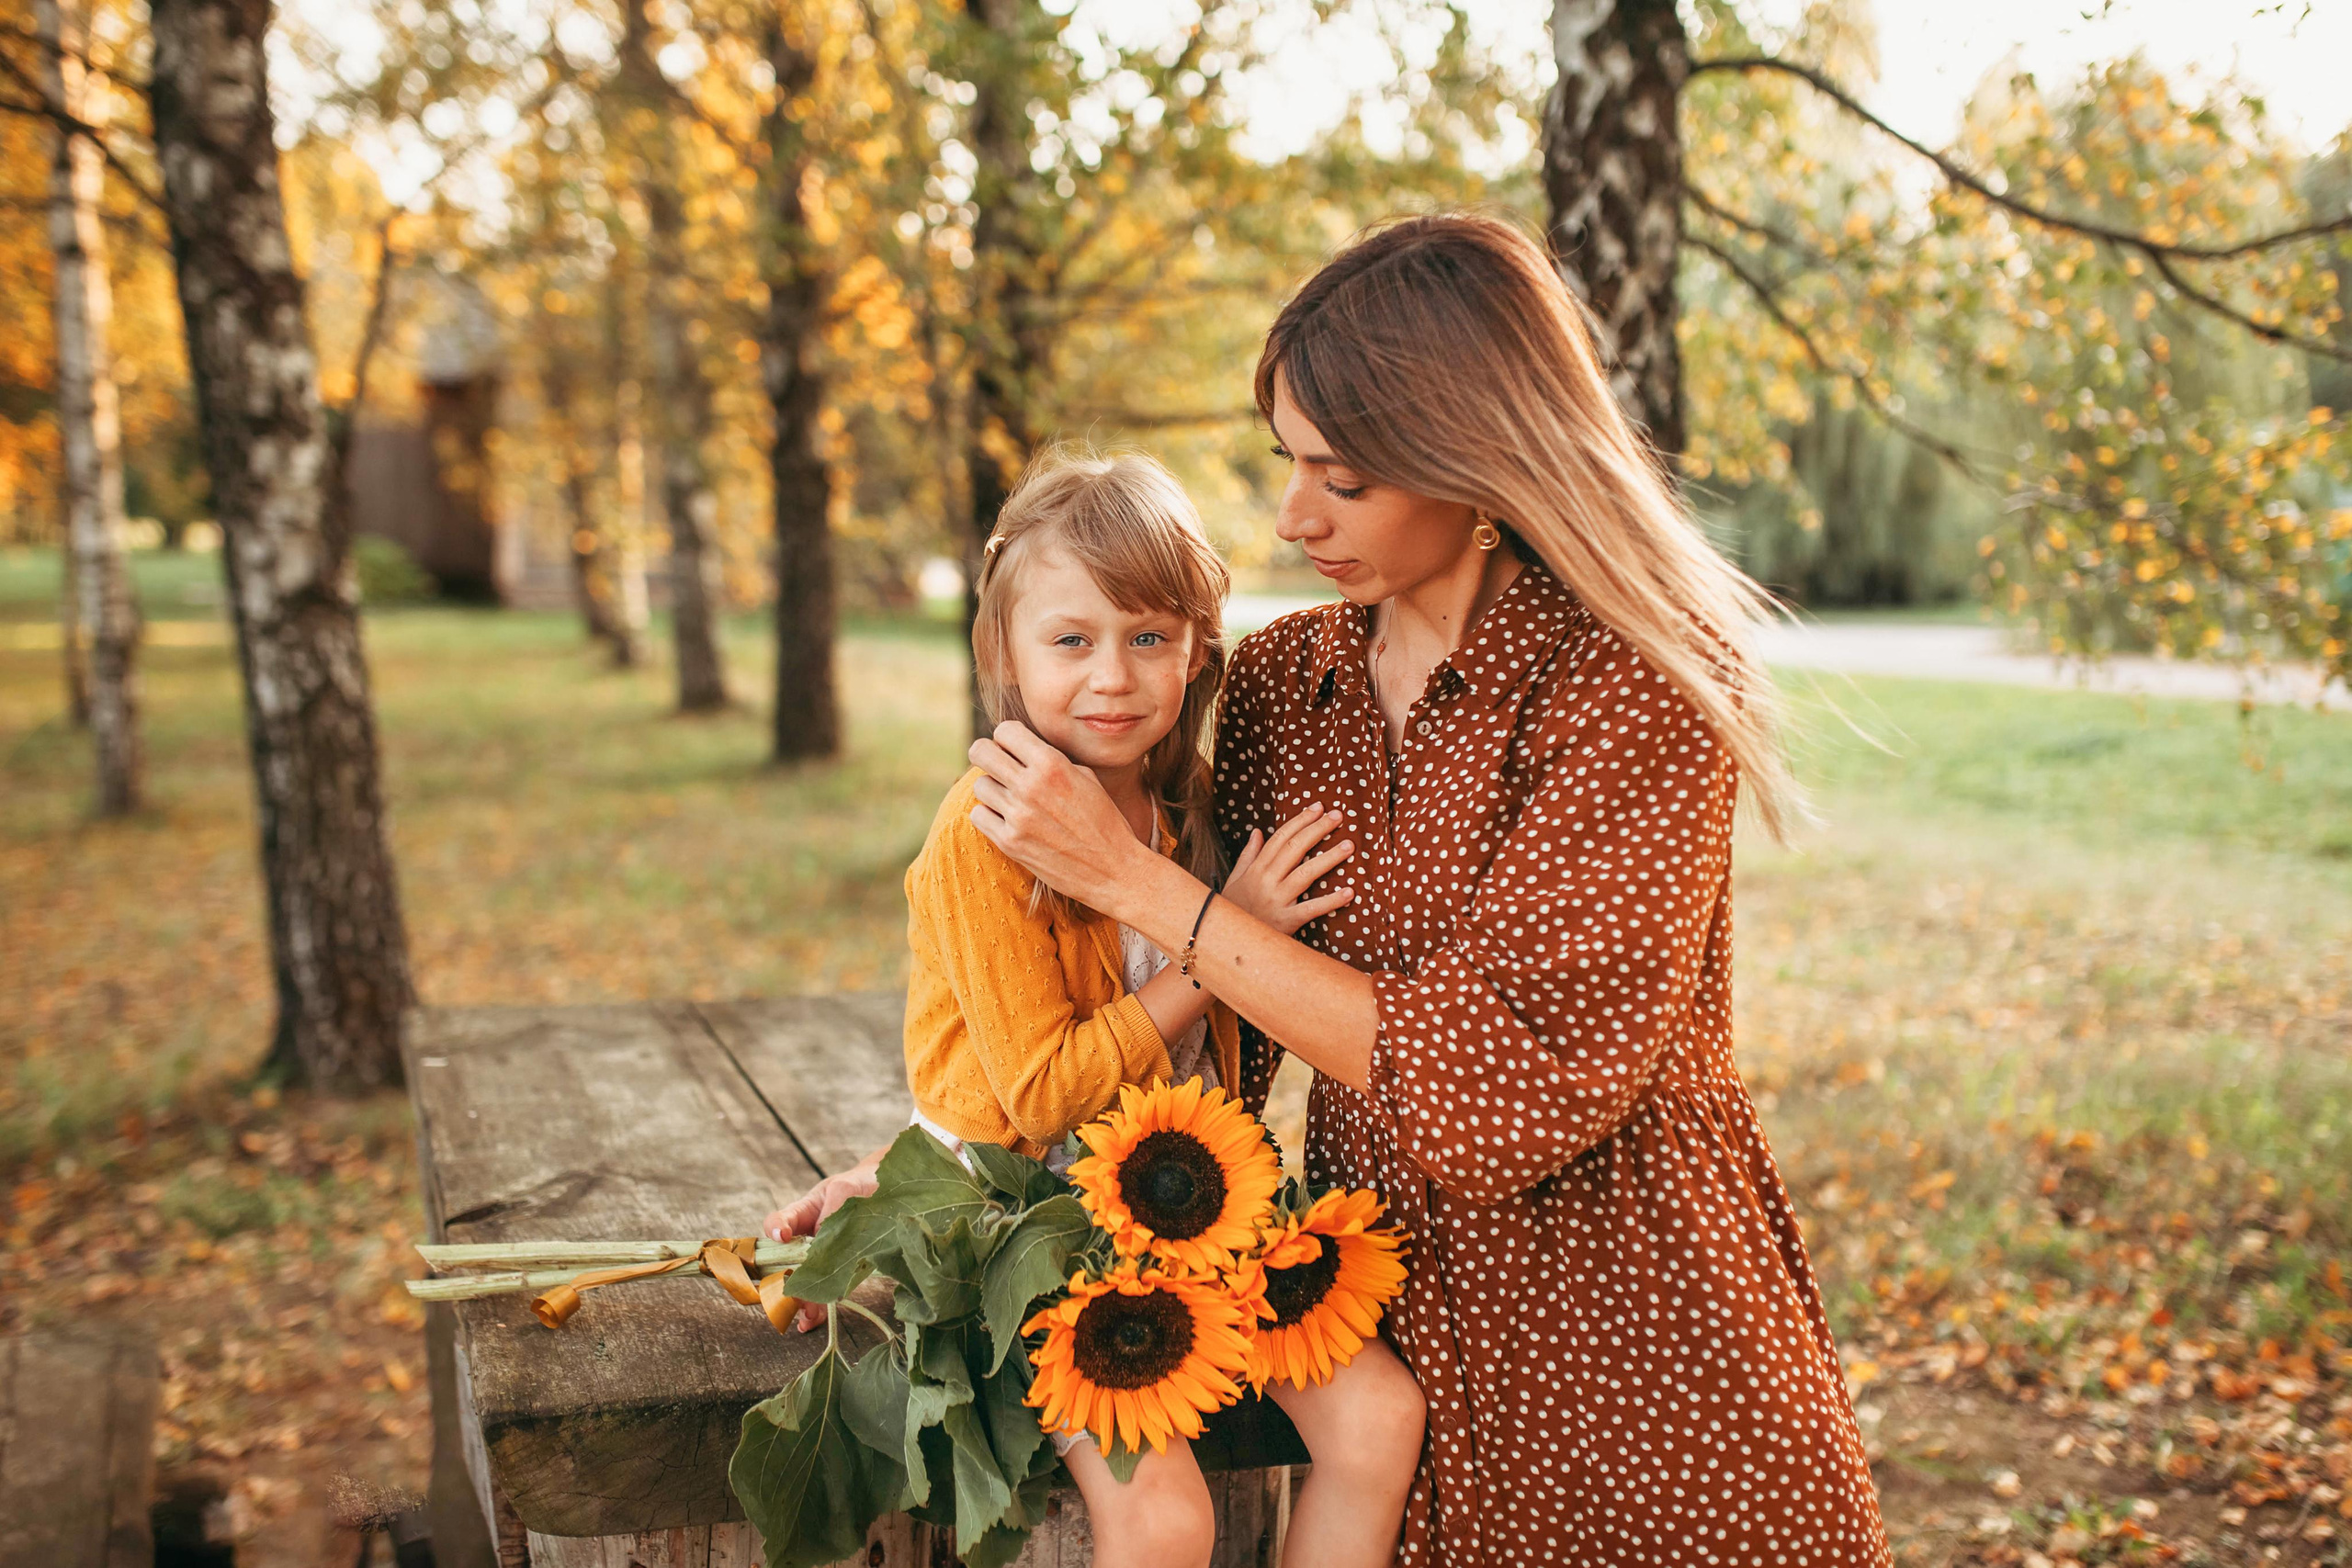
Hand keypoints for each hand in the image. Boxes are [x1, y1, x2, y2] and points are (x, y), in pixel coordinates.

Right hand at [762, 1159, 879, 1331]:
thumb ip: (833, 1211)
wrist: (887, 1195)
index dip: (776, 1229)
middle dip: (787, 1281)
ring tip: (807, 1315)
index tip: (784, 1236)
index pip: (778, 1221)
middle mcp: (806, 1238)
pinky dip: (815, 1309)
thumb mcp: (847, 1190)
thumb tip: (822, 1236)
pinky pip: (823, 1292)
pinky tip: (810, 1321)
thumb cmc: (862, 1185)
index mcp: (804, 1212)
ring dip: (802, 1300)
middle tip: (793, 1293)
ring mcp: (822, 1258)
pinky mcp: (839, 1273)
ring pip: (802, 1283)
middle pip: (784, 1262)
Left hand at [968, 722, 1151, 915]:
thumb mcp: (1087, 778)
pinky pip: (978, 816)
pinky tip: (1007, 819)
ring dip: (992, 789)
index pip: (1005, 731)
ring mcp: (1018, 816)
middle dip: (986, 754)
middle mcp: (1031, 786)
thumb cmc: (1105, 821)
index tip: (1013, 748)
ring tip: (1010, 798)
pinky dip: (989, 815)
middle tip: (996, 765)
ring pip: (980, 785)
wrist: (1114, 870)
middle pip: (981, 752)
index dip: (1007, 737)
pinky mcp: (1009, 842)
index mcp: (1052, 764)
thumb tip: (1024, 750)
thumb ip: (1053, 761)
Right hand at [1221, 806, 1354, 936]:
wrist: (1227, 941)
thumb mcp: (1235, 879)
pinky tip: (1349, 892)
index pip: (1280, 838)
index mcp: (1256, 869)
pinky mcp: (1286, 922)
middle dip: (1317, 829)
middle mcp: (1267, 881)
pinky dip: (1331, 901)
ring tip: (1349, 845)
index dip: (1300, 821)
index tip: (1317, 808)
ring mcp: (1277, 900)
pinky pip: (1312, 909)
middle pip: (1295, 848)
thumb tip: (1258, 832)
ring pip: (1306, 873)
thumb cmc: (1235, 909)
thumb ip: (1248, 855)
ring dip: (1329, 858)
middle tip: (1338, 816)